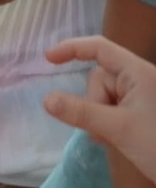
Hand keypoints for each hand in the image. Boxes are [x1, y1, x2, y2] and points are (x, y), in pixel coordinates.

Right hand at [44, 35, 155, 184]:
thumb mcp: (118, 128)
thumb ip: (81, 112)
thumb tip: (46, 99)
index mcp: (137, 71)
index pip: (99, 47)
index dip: (72, 48)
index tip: (48, 59)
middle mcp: (139, 79)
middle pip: (99, 77)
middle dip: (94, 103)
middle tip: (103, 130)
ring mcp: (141, 97)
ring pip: (103, 97)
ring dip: (100, 117)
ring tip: (112, 139)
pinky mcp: (141, 114)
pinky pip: (112, 109)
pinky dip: (107, 123)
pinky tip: (114, 140)